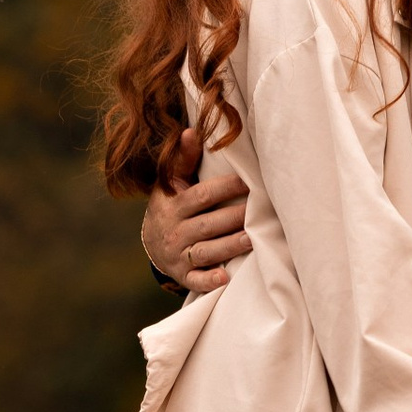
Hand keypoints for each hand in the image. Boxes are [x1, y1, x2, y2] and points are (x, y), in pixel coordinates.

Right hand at [142, 170, 251, 292]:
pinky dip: (209, 280)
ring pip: (206, 251)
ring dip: (229, 246)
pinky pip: (195, 280)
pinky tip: (224, 278)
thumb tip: (191, 131)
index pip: (201, 195)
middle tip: (260, 211)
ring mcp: (178, 255)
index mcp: (173, 205)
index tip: (249, 182)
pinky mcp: (183, 275)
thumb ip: (183, 159)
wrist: (151, 243)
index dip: (225, 188)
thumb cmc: (172, 205)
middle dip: (234, 218)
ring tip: (252, 239)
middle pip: (208, 224)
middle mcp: (174, 230)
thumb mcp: (172, 182)